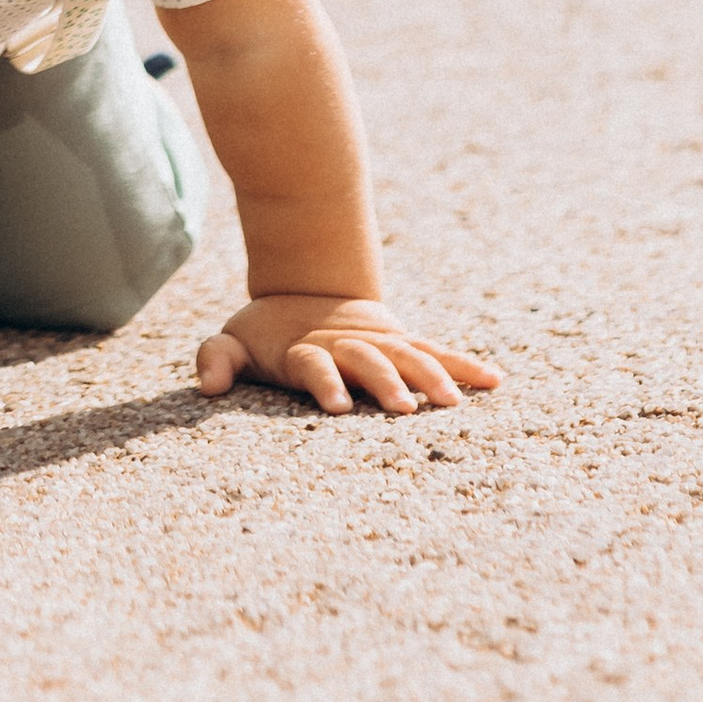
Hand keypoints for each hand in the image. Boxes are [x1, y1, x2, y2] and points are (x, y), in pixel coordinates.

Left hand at [195, 294, 501, 415]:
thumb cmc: (266, 333)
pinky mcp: (401, 342)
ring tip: (453, 402)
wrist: (305, 292)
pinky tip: (494, 380)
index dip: (325, 382)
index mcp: (305, 349)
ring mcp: (378, 340)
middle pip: (368, 360)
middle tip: (405, 409)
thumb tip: (207, 387)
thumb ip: (215, 359)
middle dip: (385, 382)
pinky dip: (463, 364)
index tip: (338, 407)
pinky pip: (436, 352)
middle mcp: (347, 343)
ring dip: (430, 376)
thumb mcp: (233, 340)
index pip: (314, 366)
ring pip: (408, 355)